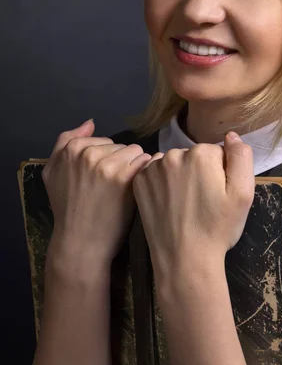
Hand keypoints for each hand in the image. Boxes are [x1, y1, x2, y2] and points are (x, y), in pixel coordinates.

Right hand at [42, 118, 151, 264]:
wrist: (80, 242)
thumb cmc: (67, 209)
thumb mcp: (52, 173)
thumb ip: (65, 142)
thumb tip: (90, 122)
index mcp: (71, 148)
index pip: (103, 141)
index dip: (105, 160)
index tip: (99, 179)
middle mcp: (88, 152)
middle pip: (120, 145)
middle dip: (120, 162)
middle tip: (112, 187)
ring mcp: (107, 163)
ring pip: (135, 151)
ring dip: (135, 167)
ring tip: (126, 188)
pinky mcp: (125, 176)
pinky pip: (145, 162)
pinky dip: (146, 173)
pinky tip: (137, 188)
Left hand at [132, 132, 254, 277]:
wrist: (184, 260)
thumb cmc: (218, 228)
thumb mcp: (243, 194)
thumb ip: (241, 158)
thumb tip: (230, 135)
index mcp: (202, 153)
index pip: (217, 153)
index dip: (221, 174)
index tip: (217, 195)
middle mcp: (174, 154)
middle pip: (194, 156)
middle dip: (200, 172)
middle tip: (202, 202)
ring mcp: (153, 168)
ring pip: (175, 163)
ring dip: (180, 176)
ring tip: (185, 204)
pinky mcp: (139, 182)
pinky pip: (156, 172)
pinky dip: (162, 183)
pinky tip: (168, 202)